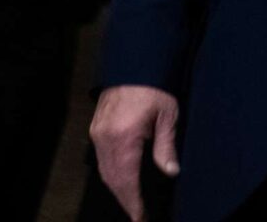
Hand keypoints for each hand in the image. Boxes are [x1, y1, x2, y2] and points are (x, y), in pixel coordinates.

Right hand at [89, 84, 181, 220]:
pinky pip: (100, 158)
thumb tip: (171, 171)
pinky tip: (121, 179)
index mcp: (123, 138)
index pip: (126, 179)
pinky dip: (110, 173)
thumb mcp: (167, 116)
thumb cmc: (156, 87)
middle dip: (124, 199)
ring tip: (131, 202)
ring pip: (103, 170)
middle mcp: (104, 139)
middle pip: (111, 178)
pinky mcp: (96, 128)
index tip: (140, 217)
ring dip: (116, 188)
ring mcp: (97, 133)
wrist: (136, 61)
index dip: (132, 201)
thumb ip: (166, 146)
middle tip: (137, 215)